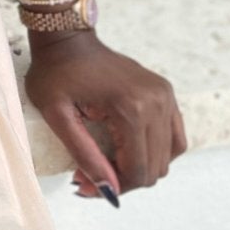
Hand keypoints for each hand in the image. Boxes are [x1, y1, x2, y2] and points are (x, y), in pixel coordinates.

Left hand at [22, 30, 187, 203]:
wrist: (68, 39)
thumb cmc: (55, 73)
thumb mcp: (57, 115)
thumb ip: (84, 154)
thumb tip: (108, 190)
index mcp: (131, 107)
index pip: (137, 171)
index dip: (111, 188)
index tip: (82, 185)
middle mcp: (156, 102)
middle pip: (154, 169)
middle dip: (122, 181)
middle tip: (88, 176)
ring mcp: (165, 96)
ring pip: (166, 158)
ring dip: (139, 169)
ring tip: (107, 163)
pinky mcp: (166, 94)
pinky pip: (174, 139)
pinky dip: (155, 153)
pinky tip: (128, 152)